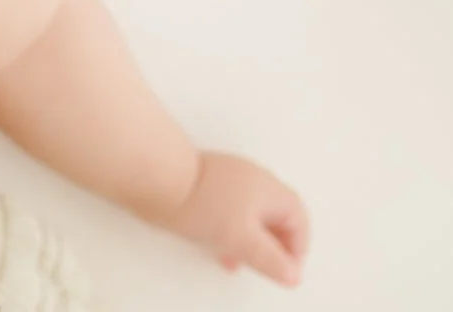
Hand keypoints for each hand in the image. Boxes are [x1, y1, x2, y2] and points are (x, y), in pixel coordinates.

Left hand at [155, 151, 309, 286]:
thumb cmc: (202, 205)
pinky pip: (227, 209)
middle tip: (266, 269)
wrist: (155, 177)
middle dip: (273, 246)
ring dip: (249, 240)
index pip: (298, 220)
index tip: (287, 272)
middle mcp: (252, 178)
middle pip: (275, 216)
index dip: (297, 249)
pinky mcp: (205, 181)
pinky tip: (215, 244)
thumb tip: (292, 275)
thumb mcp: (242, 239)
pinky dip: (228, 230)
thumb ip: (270, 260)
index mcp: (269, 188)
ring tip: (236, 262)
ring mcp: (228, 177)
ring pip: (249, 214)